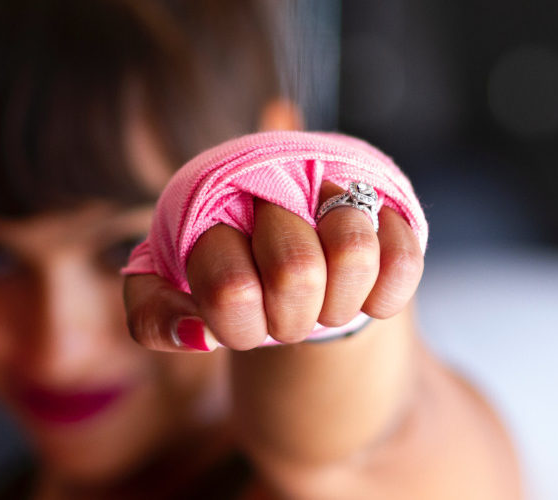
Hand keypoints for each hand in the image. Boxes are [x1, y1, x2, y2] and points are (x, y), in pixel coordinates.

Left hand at [124, 182, 423, 350]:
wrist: (273, 253)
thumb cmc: (215, 277)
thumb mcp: (163, 296)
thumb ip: (153, 318)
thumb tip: (197, 336)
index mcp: (212, 199)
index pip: (230, 289)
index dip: (237, 322)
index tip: (236, 311)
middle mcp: (277, 182)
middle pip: (296, 274)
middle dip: (287, 320)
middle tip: (278, 310)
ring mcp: (339, 194)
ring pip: (354, 251)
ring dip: (336, 304)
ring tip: (319, 300)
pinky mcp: (391, 209)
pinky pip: (404, 261)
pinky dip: (383, 297)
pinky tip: (363, 301)